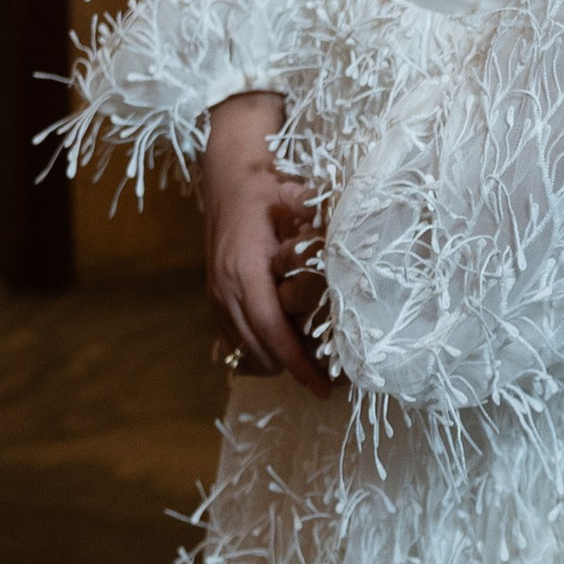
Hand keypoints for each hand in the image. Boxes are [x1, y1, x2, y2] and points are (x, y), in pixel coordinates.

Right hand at [200, 91, 332, 394]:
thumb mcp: (296, 206)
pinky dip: (252, 352)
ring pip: (240, 348)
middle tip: (325, 383)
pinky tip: (278, 355)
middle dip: (289, 370)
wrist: (226, 175)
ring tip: (306, 371)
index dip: (298, 364)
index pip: (273, 332)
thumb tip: (351, 261)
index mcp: (246, 271)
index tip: (323, 388)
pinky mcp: (212, 294)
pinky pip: (228, 338)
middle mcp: (225, 288)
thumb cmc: (268, 189)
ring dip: (271, 363)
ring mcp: (215, 293)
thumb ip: (316, 235)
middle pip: (256, 349)